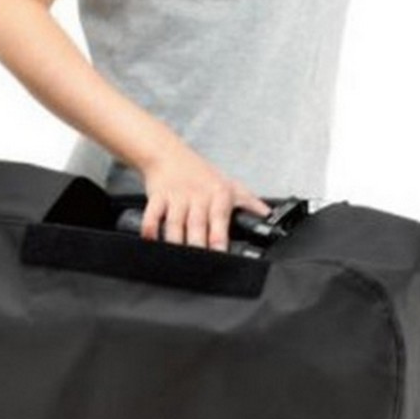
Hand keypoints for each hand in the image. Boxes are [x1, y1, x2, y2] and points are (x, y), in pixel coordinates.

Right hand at [138, 141, 271, 251]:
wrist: (168, 154)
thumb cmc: (201, 174)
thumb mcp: (230, 185)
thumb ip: (250, 204)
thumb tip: (270, 218)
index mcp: (218, 195)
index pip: (219, 219)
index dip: (219, 238)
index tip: (219, 254)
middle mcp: (198, 196)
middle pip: (196, 226)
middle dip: (196, 245)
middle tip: (197, 264)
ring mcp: (177, 197)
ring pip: (174, 224)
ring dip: (174, 242)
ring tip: (176, 259)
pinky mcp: (157, 197)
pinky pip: (152, 215)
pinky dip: (149, 229)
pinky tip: (151, 241)